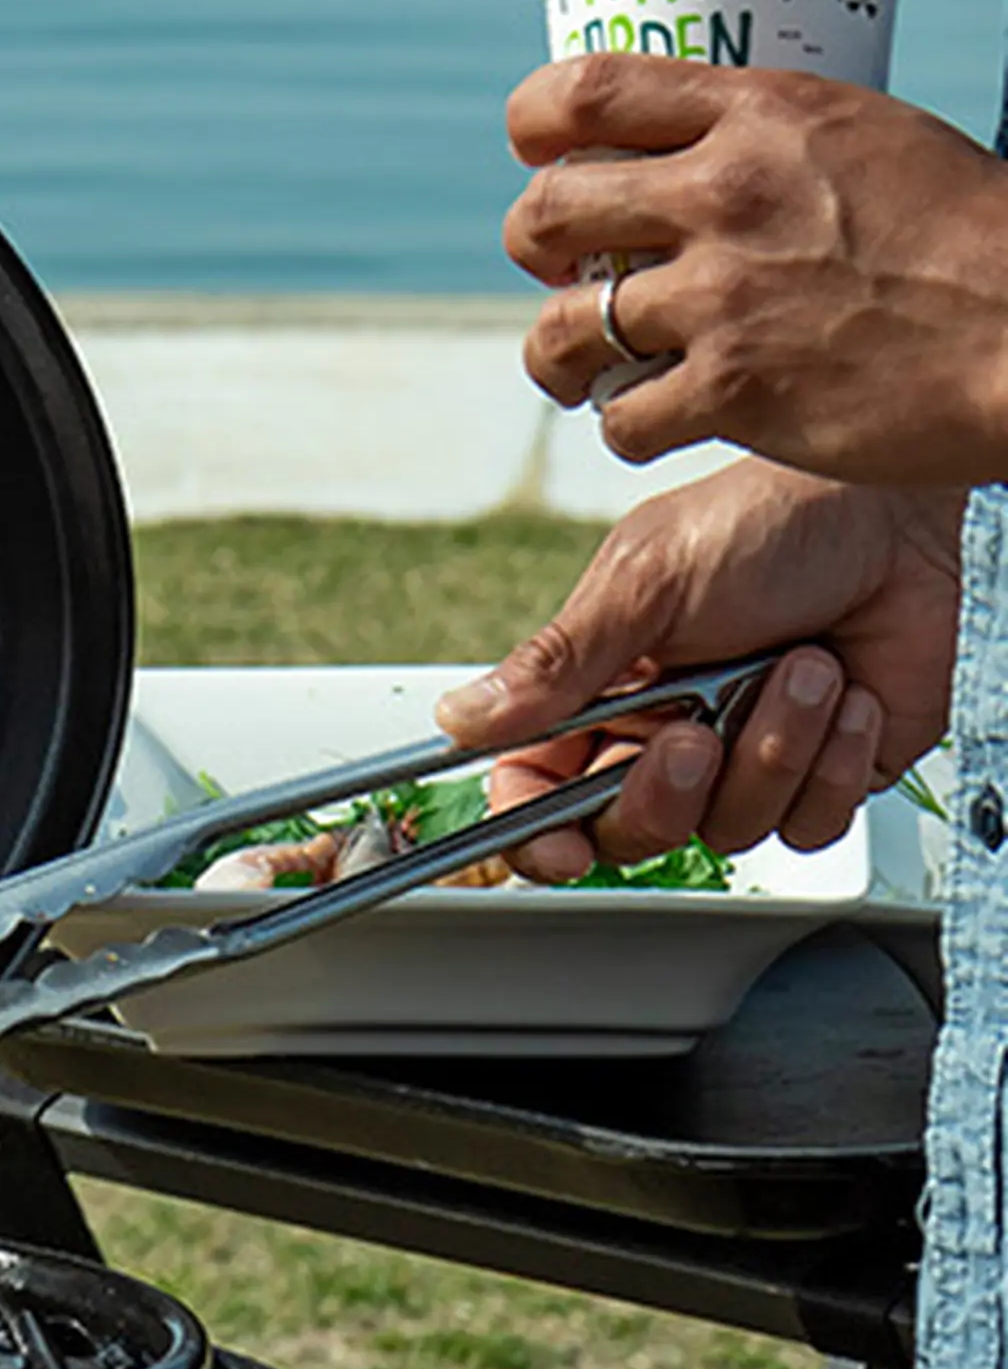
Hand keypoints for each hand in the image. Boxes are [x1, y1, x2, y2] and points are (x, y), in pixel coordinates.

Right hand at [431, 459, 961, 878]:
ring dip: (772, 748)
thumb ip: (555, 663)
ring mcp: (748, 759)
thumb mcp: (646, 581)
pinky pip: (808, 824)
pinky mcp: (825, 775)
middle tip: (694, 737)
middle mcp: (668, 732)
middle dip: (662, 793)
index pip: (539, 785)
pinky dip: (833, 764)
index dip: (535, 830)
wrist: (909, 524)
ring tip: (803, 667)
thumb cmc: (773, 523)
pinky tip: (846, 696)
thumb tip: (459, 717)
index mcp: (604, 687)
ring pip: (728, 829)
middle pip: (628, 829)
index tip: (555, 845)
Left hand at [504, 55, 1007, 482]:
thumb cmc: (971, 235)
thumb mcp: (867, 138)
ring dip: (557, 356)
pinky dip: (625, 427)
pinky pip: (619, 417)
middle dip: (533, 249)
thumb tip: (678, 151)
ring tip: (581, 369)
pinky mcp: (736, 390)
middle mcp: (725, 196)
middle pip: (546, 212)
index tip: (540, 156)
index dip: (535, 126)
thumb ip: (766, 140)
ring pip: (562, 329)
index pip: (585, 90)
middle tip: (563, 274)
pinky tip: (656, 422)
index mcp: (759, 115)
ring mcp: (725, 297)